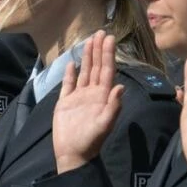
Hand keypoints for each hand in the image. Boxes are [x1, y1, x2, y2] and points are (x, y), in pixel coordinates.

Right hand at [52, 31, 124, 173]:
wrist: (73, 154)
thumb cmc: (91, 141)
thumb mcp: (105, 124)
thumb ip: (113, 106)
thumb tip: (120, 86)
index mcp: (102, 96)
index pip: (107, 70)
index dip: (108, 54)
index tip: (109, 38)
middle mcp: (92, 93)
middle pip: (96, 67)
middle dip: (98, 50)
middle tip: (101, 32)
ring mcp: (78, 97)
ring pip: (84, 72)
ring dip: (87, 57)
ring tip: (88, 41)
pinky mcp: (65, 102)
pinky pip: (68, 84)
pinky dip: (70, 73)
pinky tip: (72, 63)